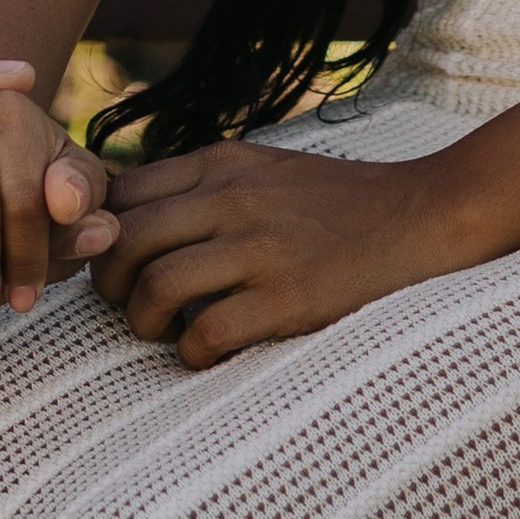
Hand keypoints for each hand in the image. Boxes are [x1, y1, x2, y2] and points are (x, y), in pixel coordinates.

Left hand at [88, 137, 490, 365]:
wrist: (420, 218)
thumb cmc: (334, 203)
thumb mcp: (261, 170)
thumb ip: (201, 186)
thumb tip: (128, 219)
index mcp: (221, 163)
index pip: (121, 192)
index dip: (100, 235)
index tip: (112, 265)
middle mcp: (233, 198)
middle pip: (125, 240)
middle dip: (109, 284)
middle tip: (126, 307)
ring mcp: (261, 249)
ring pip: (155, 287)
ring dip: (142, 323)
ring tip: (161, 334)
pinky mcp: (290, 299)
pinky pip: (206, 334)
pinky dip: (190, 354)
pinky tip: (204, 355)